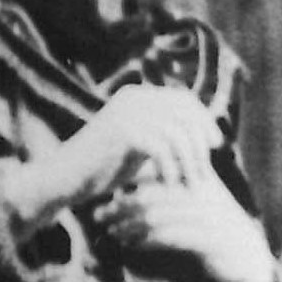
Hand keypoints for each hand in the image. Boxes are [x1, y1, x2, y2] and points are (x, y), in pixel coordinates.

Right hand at [35, 81, 223, 208]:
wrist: (65, 178)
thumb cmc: (102, 167)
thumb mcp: (139, 145)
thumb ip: (163, 135)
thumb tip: (200, 136)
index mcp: (137, 96)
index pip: (183, 100)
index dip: (203, 120)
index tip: (215, 145)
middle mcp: (133, 98)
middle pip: (184, 115)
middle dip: (199, 144)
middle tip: (204, 172)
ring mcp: (126, 113)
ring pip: (176, 134)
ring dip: (188, 162)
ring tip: (191, 184)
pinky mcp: (122, 132)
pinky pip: (160, 148)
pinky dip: (170, 168)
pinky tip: (170, 185)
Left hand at [104, 175, 274, 281]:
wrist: (247, 257)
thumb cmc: (212, 227)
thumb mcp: (193, 200)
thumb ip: (166, 186)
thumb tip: (127, 176)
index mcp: (195, 175)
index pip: (153, 171)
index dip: (125, 182)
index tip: (104, 194)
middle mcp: (201, 193)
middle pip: (149, 195)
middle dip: (119, 206)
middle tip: (98, 216)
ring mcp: (206, 216)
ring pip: (155, 217)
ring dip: (128, 226)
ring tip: (112, 234)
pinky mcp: (208, 240)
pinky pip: (167, 238)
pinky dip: (145, 241)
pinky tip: (132, 245)